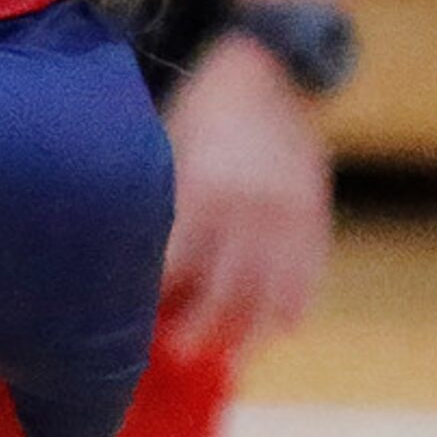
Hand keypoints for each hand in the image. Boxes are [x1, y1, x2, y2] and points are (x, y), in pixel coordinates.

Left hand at [160, 31, 333, 359]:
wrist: (268, 74)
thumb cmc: (198, 114)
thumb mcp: (166, 146)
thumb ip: (158, 201)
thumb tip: (118, 257)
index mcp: (204, 188)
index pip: (176, 261)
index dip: (156, 297)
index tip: (134, 324)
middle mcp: (250, 208)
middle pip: (226, 289)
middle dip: (201, 327)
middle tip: (176, 354)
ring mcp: (290, 217)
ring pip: (272, 294)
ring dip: (250, 332)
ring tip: (228, 361)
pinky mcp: (317, 219)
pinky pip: (310, 277)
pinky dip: (293, 308)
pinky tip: (276, 332)